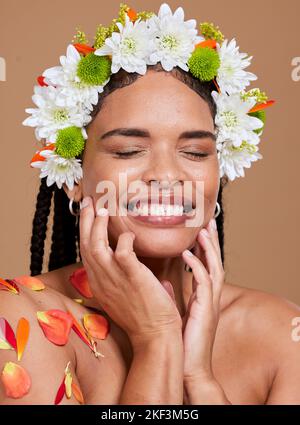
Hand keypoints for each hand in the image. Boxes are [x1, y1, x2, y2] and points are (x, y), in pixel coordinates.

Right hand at [79, 196, 181, 346]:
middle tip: (91, 202)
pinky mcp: (132, 278)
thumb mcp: (123, 294)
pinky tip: (130, 234)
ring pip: (97, 246)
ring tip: (104, 209)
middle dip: (87, 221)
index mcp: (99, 284)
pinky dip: (124, 240)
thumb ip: (121, 275)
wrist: (155, 336)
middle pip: (86, 245)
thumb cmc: (143, 315)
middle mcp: (101, 281)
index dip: (86, 232)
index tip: (90, 215)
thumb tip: (128, 256)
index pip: (86, 253)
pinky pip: (122, 252)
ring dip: (99, 226)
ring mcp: (115, 280)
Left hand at [181, 218, 224, 382]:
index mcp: (202, 296)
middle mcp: (209, 296)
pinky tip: (187, 254)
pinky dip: (196, 266)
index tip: (198, 231)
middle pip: (214, 263)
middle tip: (207, 223)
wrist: (186, 365)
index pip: (205, 266)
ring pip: (214, 268)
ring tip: (202, 230)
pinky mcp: (206, 309)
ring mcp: (210, 302)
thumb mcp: (176, 312)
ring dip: (209, 249)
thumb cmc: (181, 340)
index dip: (204, 249)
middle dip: (212, 242)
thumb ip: (172, 295)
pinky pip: (204, 282)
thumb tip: (164, 282)